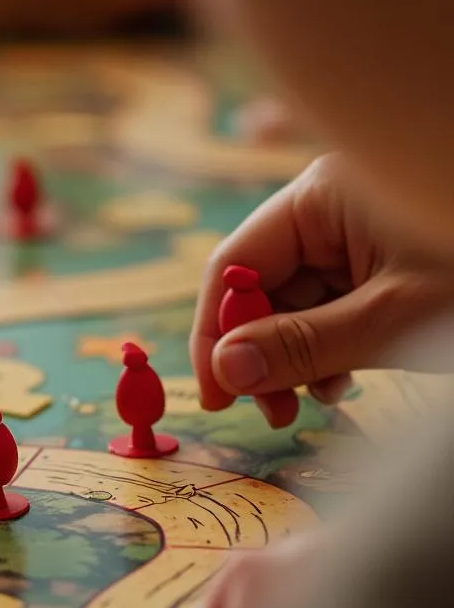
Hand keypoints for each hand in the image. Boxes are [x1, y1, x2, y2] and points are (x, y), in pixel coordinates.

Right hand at [190, 153, 453, 427]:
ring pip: (295, 302)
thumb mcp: (393, 321)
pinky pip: (331, 305)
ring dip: (295, 357)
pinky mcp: (382, 260)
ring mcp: (358, 233)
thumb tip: (223, 370)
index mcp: (323, 196)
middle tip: (271, 412)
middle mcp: (332, 207)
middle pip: (262, 286)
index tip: (215, 395)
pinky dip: (329, 347)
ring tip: (317, 401)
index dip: (214, 332)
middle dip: (260, 352)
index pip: (234, 263)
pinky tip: (342, 381)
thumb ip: (302, 345)